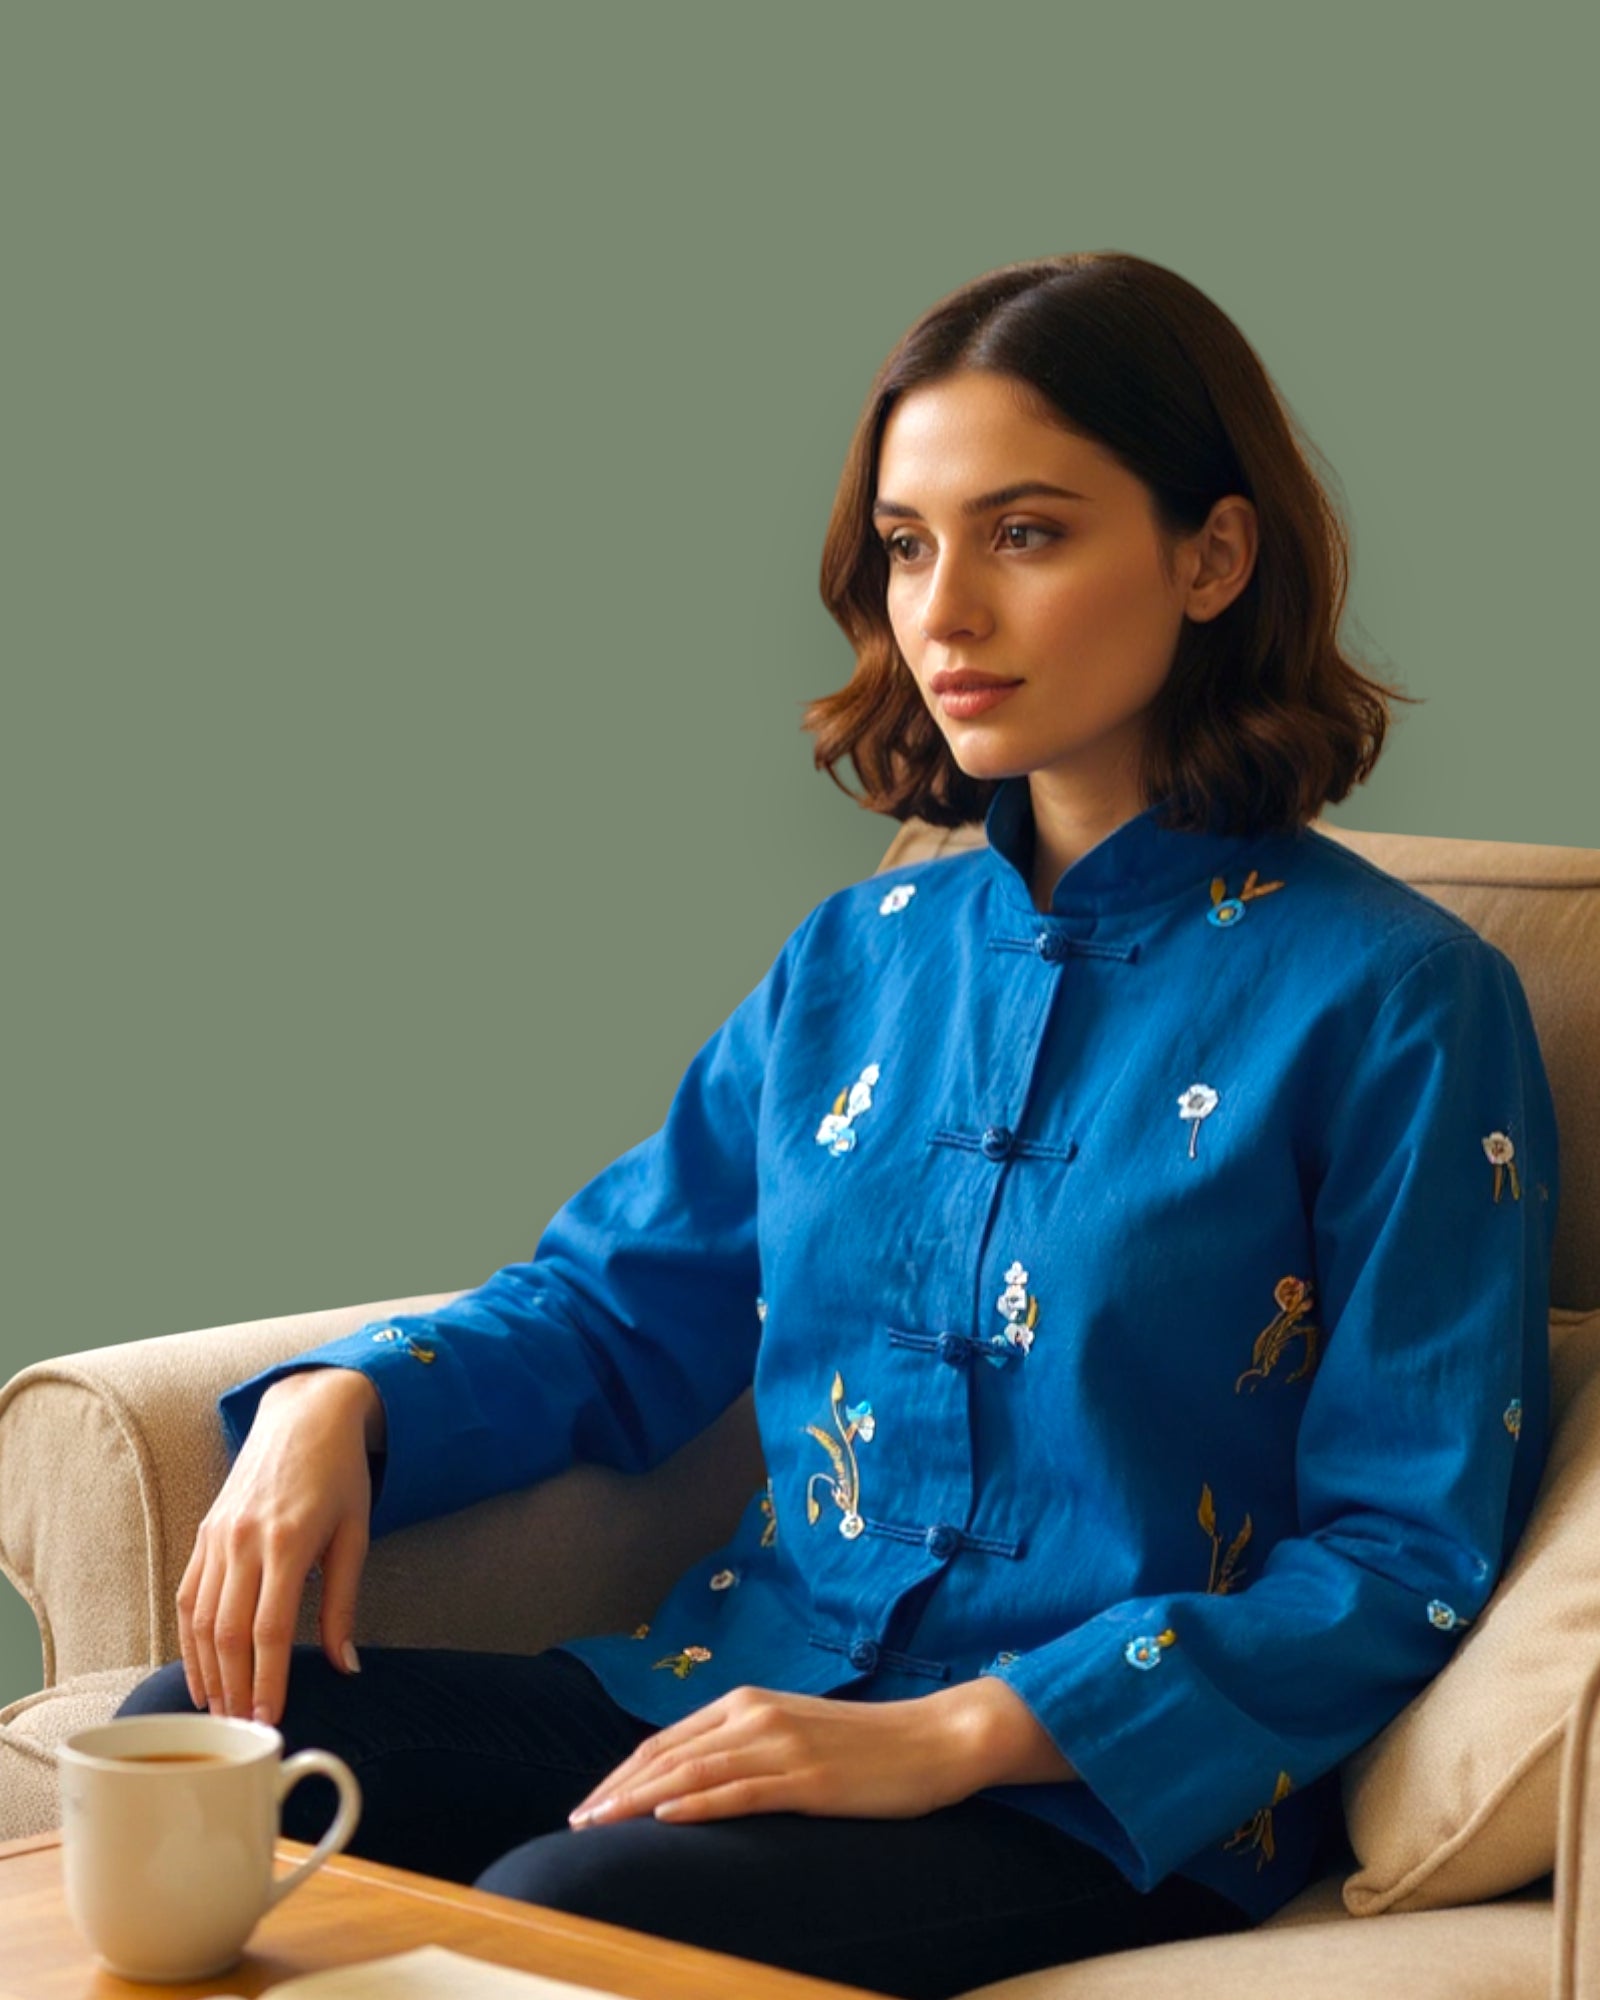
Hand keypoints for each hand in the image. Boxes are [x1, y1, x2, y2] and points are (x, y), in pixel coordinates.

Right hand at [176, 1367, 384, 1726]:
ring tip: (217, 1711)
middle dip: (233, 1688)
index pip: (268, 1630)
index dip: (267, 1682)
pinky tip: (200, 1668)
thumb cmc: (340, 1476)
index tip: (269, 1720)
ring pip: (199, 1619)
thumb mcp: (355, 1535)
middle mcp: (244, 1541)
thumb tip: (345, 1666)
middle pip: (226, 1633)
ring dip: (205, 1671)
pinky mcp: (204, 1533)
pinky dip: (189, 1638)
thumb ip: (343, 1603)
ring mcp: (217, 1536)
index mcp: (287, 1542)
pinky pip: (187, 1594)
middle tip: (240, 1730)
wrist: (307, 1415)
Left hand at [566, 1677, 1075, 1828]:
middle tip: (575, 1824)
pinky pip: (741, 1792)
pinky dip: (698, 1804)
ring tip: (599, 1825)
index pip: (667, 1739)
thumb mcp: (796, 1735)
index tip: (590, 1805)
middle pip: (668, 1754)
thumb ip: (747, 1747)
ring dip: (638, 1800)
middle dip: (616, 1790)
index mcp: (749, 1701)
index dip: (623, 1773)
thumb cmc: (867, 1745)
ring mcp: (782, 1745)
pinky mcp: (808, 1780)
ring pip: (693, 1772)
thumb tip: (696, 1781)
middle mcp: (756, 1714)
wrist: (936, 1738)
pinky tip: (666, 1817)